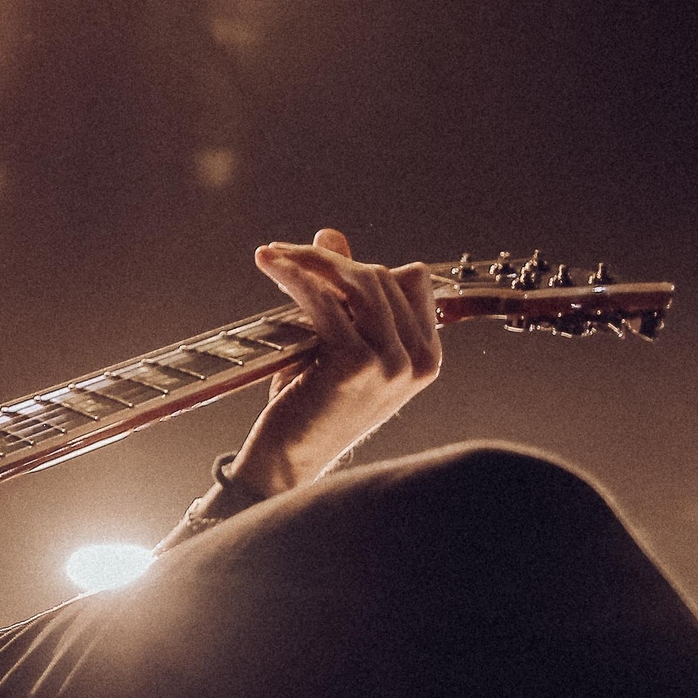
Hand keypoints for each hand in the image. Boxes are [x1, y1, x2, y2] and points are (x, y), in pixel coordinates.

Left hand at [230, 230, 441, 497]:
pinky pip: (322, 300)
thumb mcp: (337, 345)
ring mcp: (392, 363)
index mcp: (426, 358)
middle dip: (329, 260)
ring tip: (274, 257)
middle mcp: (418, 360)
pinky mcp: (355, 363)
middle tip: (284, 254)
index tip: (323, 266)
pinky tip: (271, 265)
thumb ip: (341, 293)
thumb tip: (331, 235)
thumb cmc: (311, 405)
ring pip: (355, 282)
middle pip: (382, 275)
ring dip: (309, 261)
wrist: (289, 461)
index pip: (413, 281)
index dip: (367, 267)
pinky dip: (293, 276)